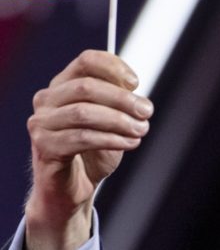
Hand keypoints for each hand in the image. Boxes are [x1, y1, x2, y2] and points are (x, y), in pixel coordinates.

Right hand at [24, 50, 152, 249]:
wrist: (74, 188)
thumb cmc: (94, 151)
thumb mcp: (112, 122)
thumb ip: (120, 103)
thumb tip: (136, 93)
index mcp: (63, 85)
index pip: (86, 61)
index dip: (114, 67)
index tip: (136, 83)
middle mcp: (47, 100)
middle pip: (86, 86)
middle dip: (122, 99)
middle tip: (147, 111)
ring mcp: (42, 123)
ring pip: (84, 112)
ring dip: (119, 121)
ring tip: (141, 130)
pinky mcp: (45, 147)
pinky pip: (82, 138)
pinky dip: (111, 139)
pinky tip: (130, 143)